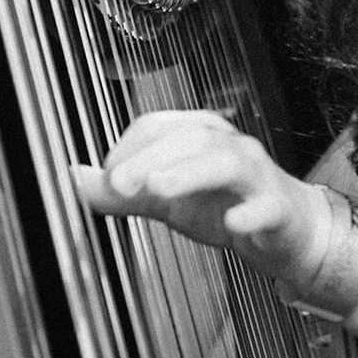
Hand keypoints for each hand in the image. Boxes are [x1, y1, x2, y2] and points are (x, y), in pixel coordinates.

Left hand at [73, 110, 328, 282]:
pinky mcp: (278, 208)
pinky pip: (267, 206)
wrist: (285, 230)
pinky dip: (249, 214)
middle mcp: (229, 145)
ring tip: (160, 189)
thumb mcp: (165, 199)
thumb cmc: (223, 204)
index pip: (156, 126)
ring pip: (228, 162)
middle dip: (151, 158)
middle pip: (190, 137)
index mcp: (198, 134)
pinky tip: (233, 225)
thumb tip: (73, 177)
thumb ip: (121, 192)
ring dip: (191, 173)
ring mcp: (257, 174)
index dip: (127, 150)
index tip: (107, 180)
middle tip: (120, 185)